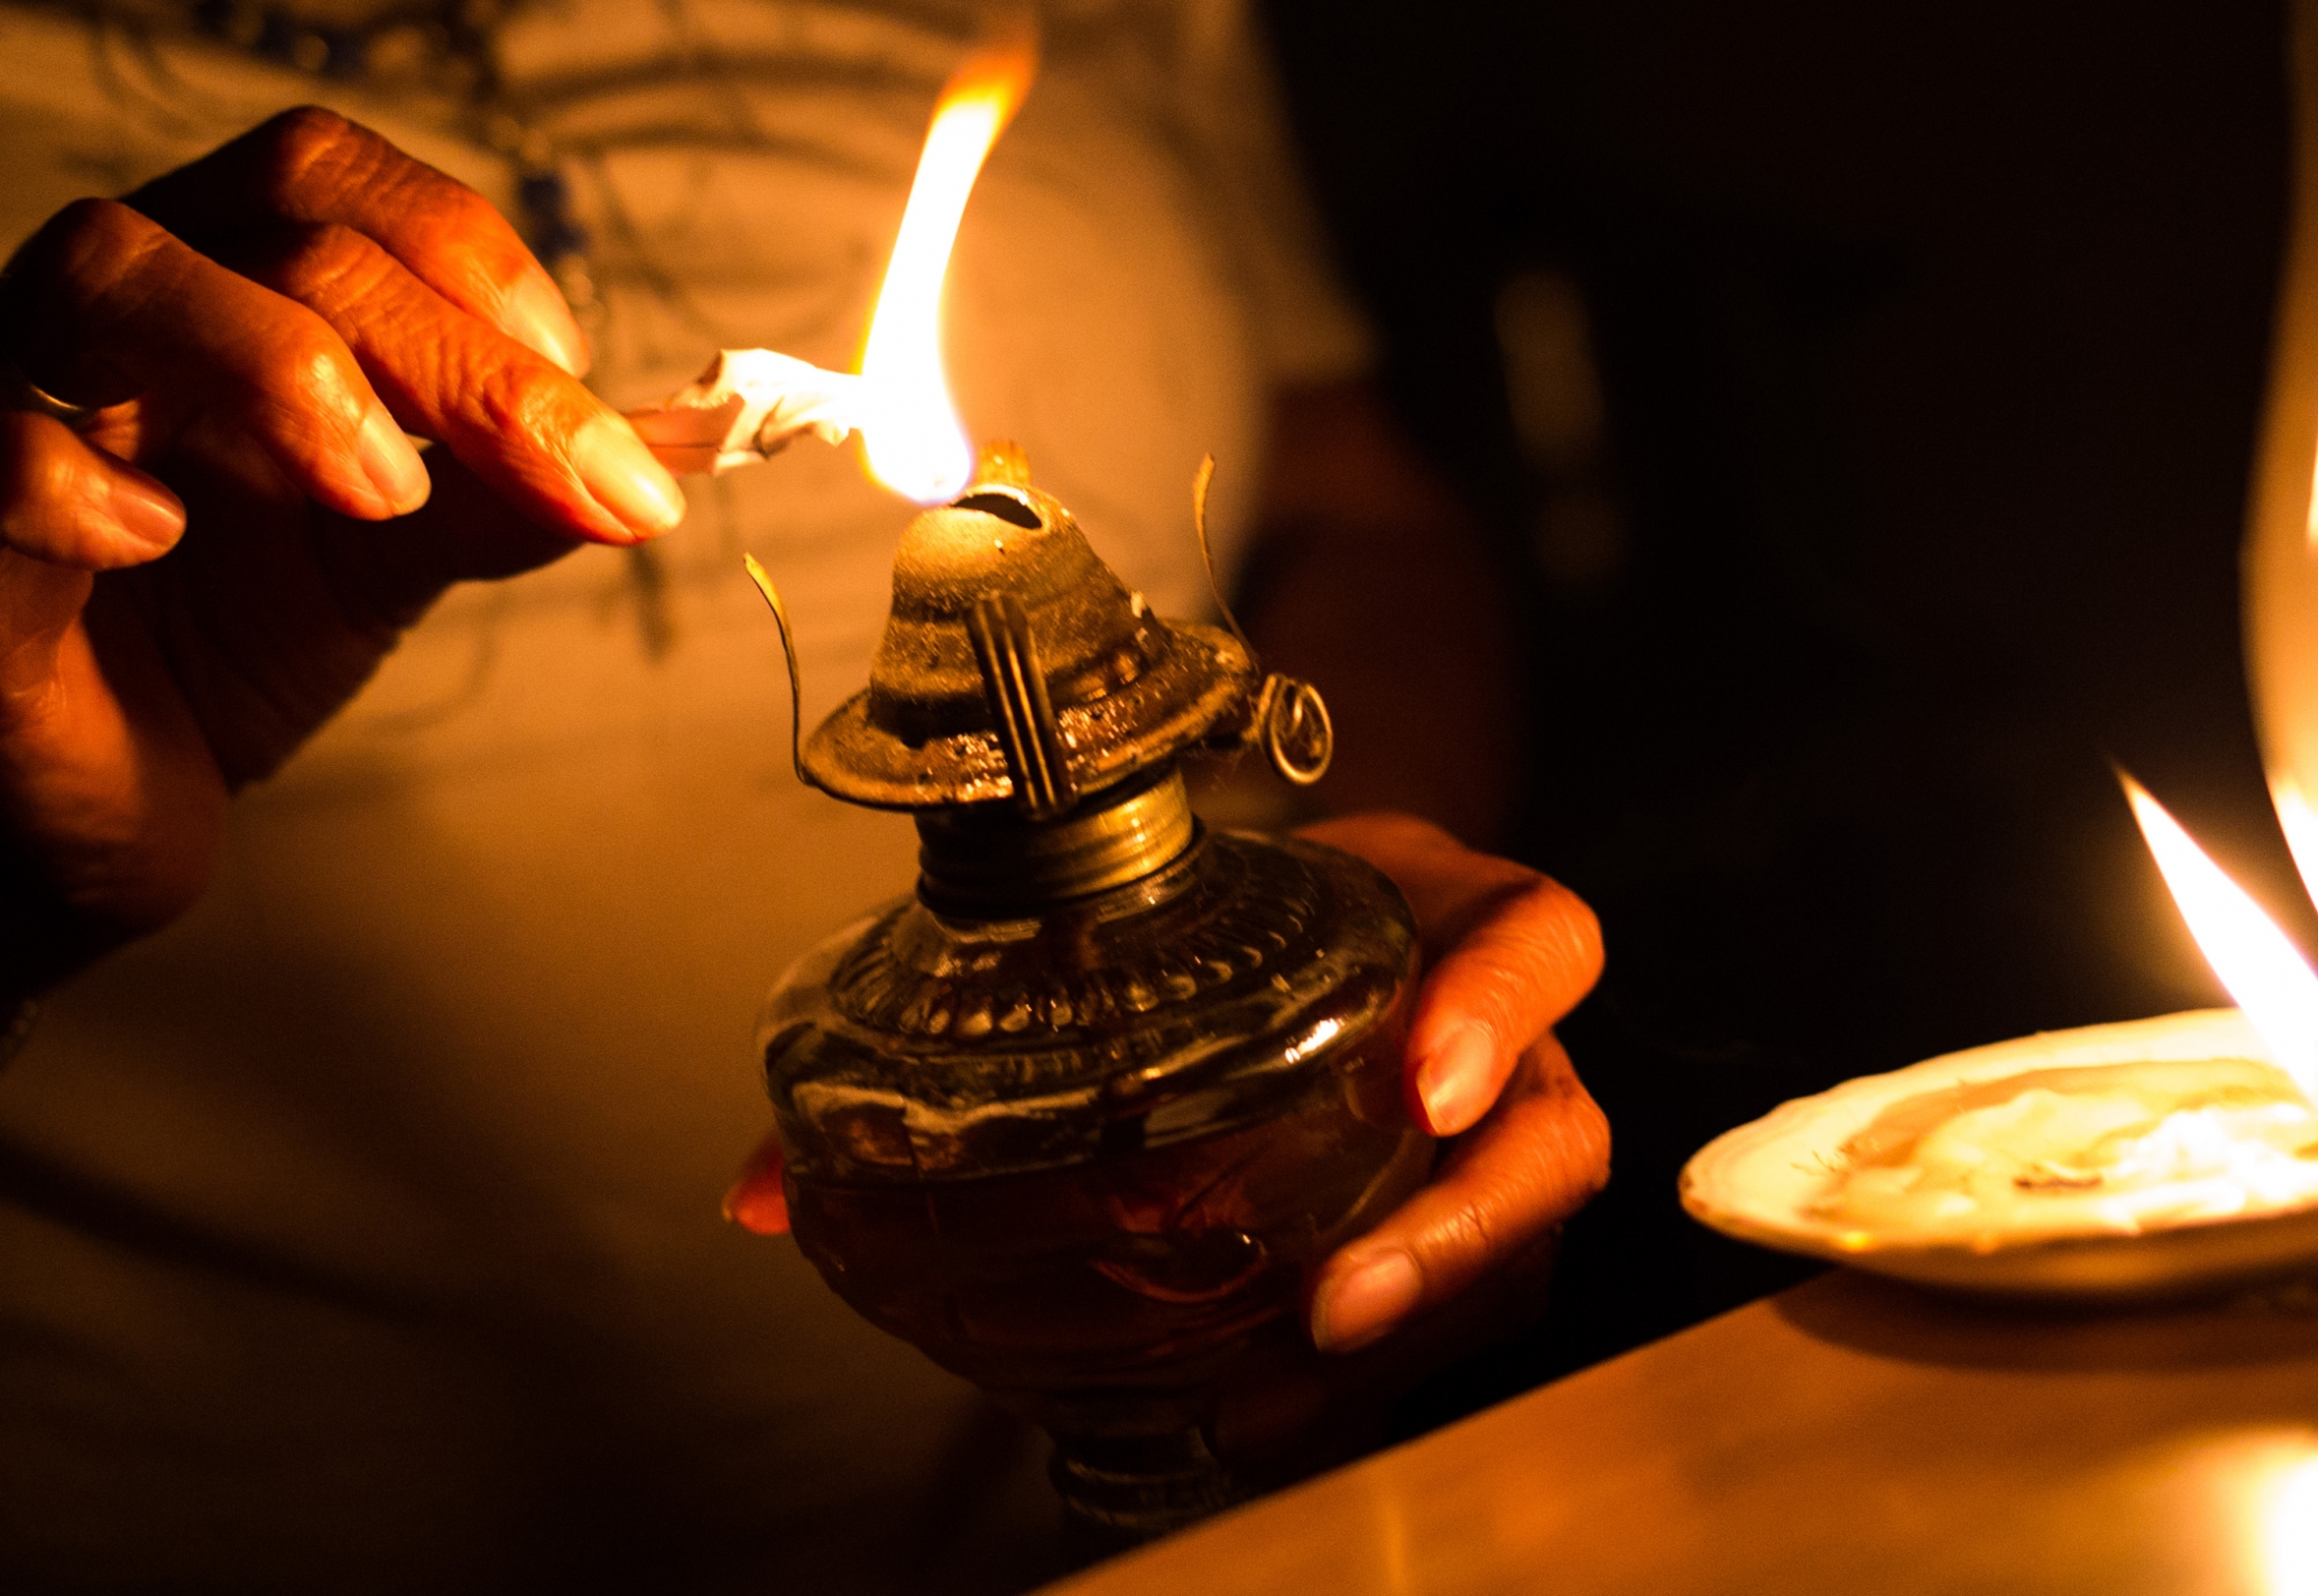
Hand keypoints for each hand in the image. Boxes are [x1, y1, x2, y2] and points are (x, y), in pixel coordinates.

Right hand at [0, 108, 684, 983]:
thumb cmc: (241, 632)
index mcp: (228, 269)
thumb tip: (652, 451)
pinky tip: (160, 533)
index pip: (337, 178)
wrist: (113, 801)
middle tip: (563, 471)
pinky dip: (60, 475)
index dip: (470, 256)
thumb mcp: (403, 551)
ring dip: (276, 362)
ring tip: (383, 489)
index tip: (581, 376)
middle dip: (446, 348)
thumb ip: (505, 491)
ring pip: (103, 268)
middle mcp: (112, 297)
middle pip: (270, 224)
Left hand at [728, 812, 1607, 1458]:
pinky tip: (1254, 1418)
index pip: (1536, 942)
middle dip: (1462, 1231)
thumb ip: (972, 1002)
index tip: (1424, 1075)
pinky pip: (1450, 1320)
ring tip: (1281, 1390)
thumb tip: (765, 1187)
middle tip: (1337, 1297)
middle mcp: (1499, 1048)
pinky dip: (1356, 1378)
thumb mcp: (1148, 898)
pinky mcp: (1458, 1243)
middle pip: (1552, 1141)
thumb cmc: (1252, 905)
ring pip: (1516, 1254)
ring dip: (1407, 1331)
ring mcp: (1493, 1154)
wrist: (1331, 913)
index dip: (1500, 1007)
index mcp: (1449, 920)